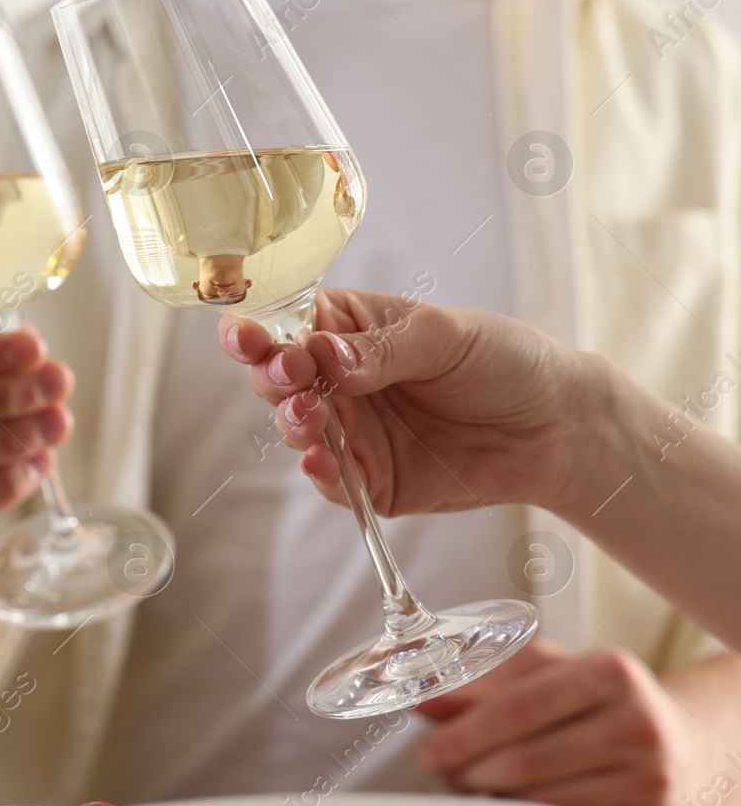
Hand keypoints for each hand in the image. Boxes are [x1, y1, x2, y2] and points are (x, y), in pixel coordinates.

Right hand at [217, 287, 596, 515]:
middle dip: (272, 376)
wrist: (556, 426)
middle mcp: (336, 380)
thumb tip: (324, 356)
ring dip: (292, 423)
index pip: (283, 324)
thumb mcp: (443, 336)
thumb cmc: (502, 360)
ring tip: (309, 416)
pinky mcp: (370, 480)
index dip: (257, 329)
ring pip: (295, 429)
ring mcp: (350, 431)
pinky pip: (332, 481)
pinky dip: (320, 474)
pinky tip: (321, 462)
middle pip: (276, 378)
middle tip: (290, 375)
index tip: (248, 336)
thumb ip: (380, 348)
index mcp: (344, 329)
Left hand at [416, 638, 704, 805]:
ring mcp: (649, 776)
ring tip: (473, 781)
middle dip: (468, 769)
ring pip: (542, 798)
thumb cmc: (605, 702)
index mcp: (610, 671)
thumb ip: (487, 681)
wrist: (687, 745)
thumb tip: (426, 698)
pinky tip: (514, 800)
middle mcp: (636, 723)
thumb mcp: (552, 673)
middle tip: (442, 769)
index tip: (429, 750)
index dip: (464, 732)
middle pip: (526, 758)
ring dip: (492, 796)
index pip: (518, 707)